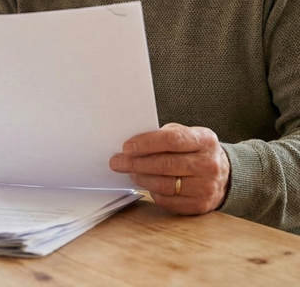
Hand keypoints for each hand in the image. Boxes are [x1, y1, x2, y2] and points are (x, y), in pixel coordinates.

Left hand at [109, 123, 230, 214]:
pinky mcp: (200, 205)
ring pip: (164, 185)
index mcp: (205, 140)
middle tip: (117, 161)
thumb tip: (133, 145)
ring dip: (141, 178)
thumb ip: (164, 136)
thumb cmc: (195, 150)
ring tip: (130, 172)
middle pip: (165, 164)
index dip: (147, 143)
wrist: (224, 174)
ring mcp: (206, 187)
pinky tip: (146, 184)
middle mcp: (209, 164)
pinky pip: (168, 201)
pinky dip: (152, 192)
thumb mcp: (187, 135)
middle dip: (136, 163)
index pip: (172, 140)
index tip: (126, 147)